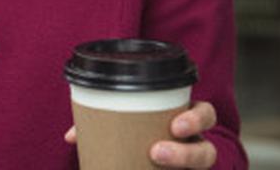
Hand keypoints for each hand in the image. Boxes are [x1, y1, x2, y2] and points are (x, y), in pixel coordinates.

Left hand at [63, 100, 217, 167]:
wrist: (146, 163)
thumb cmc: (138, 137)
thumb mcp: (126, 127)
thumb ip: (101, 125)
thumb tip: (71, 137)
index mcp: (184, 122)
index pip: (205, 115)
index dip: (196, 118)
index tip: (175, 126)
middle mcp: (194, 147)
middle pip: (208, 149)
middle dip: (187, 151)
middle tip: (158, 152)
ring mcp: (191, 166)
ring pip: (202, 167)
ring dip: (181, 163)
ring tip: (156, 159)